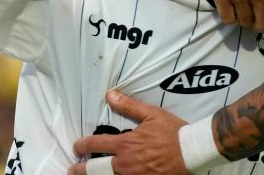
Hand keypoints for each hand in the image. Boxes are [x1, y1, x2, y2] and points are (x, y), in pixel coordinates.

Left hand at [70, 91, 187, 174]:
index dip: (82, 145)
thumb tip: (110, 95)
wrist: (191, 152)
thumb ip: (129, 106)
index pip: (95, 145)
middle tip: (72, 169)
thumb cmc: (172, 132)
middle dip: (80, 170)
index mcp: (125, 145)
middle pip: (95, 170)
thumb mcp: (151, 114)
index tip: (76, 145)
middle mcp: (125, 164)